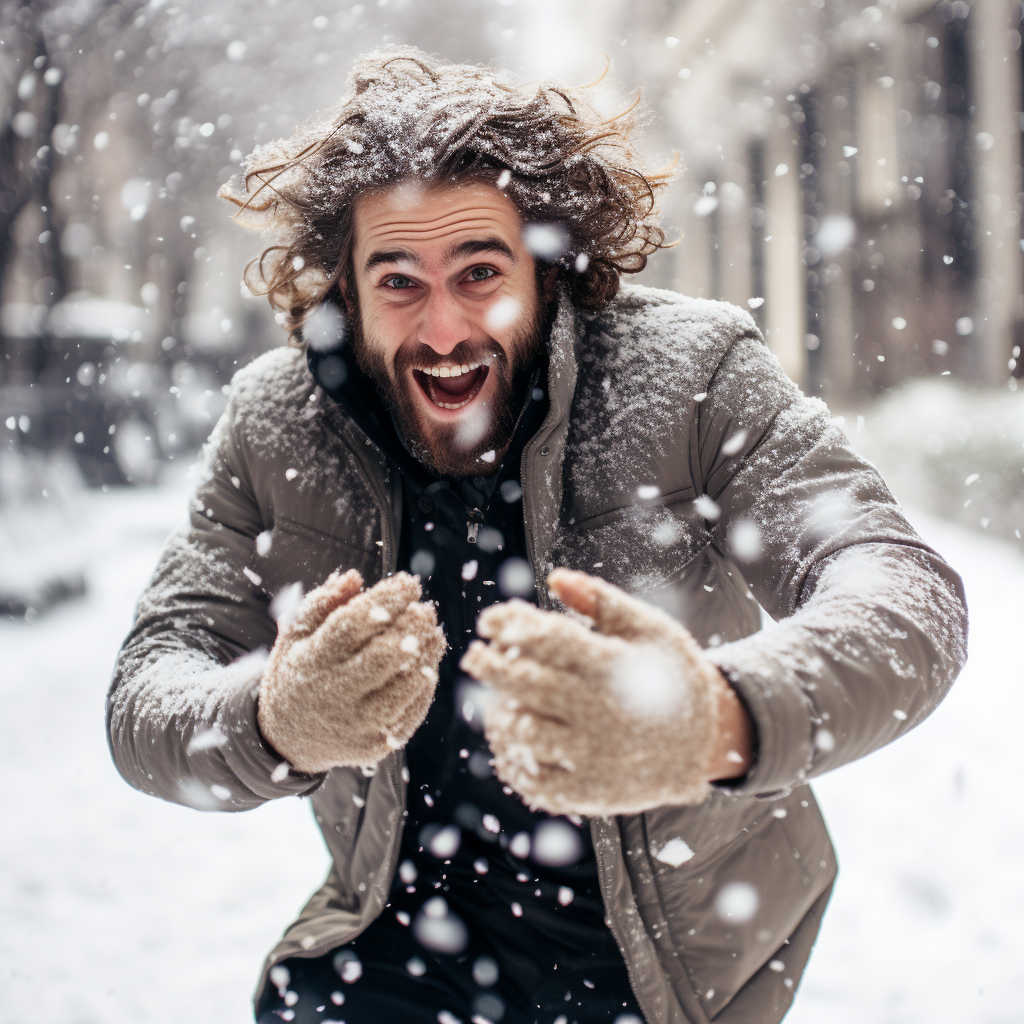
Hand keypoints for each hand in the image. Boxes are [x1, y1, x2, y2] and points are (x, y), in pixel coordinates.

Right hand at [257, 569, 445, 773]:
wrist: (287, 739)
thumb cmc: (298, 673)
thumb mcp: (295, 637)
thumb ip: (321, 605)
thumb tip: (353, 578)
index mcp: (310, 661)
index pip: (351, 625)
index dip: (384, 601)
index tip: (408, 582)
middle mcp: (332, 695)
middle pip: (381, 657)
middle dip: (410, 628)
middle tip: (425, 610)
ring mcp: (355, 725)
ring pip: (402, 688)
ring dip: (425, 656)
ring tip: (434, 633)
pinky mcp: (373, 746)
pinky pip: (409, 714)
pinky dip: (423, 687)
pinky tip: (428, 664)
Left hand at [459, 568, 751, 815]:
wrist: (708, 743)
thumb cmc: (671, 676)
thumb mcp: (649, 629)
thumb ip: (601, 601)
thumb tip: (555, 577)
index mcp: (615, 667)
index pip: (550, 640)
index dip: (512, 626)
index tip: (489, 622)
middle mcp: (602, 712)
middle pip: (529, 685)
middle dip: (492, 667)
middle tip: (474, 657)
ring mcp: (595, 756)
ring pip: (526, 733)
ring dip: (500, 715)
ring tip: (495, 702)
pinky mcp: (590, 792)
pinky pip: (536, 780)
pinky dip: (514, 761)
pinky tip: (509, 742)